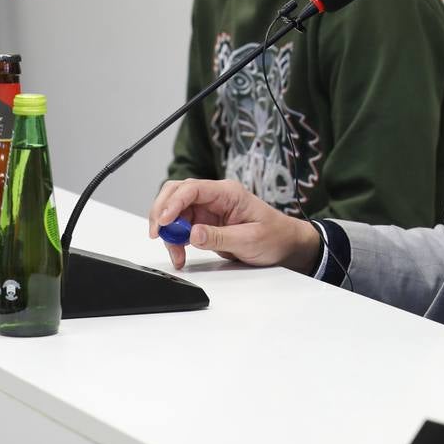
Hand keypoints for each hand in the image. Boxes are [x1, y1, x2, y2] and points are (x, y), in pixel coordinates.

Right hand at [149, 178, 320, 272]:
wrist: (286, 245)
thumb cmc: (275, 236)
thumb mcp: (249, 239)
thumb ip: (219, 237)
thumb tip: (192, 234)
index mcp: (228, 192)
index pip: (192, 188)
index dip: (173, 203)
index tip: (164, 223)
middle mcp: (215, 197)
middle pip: (176, 194)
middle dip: (162, 212)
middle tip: (158, 234)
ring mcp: (208, 209)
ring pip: (175, 212)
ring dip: (169, 232)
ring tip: (176, 254)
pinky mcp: (205, 223)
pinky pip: (181, 227)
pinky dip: (175, 240)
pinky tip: (180, 254)